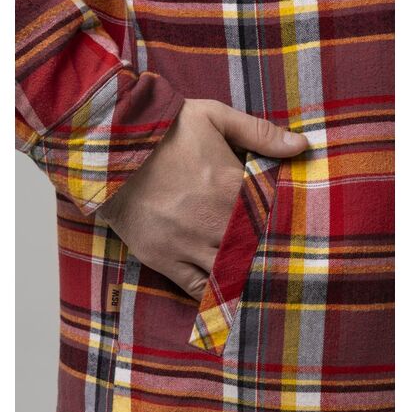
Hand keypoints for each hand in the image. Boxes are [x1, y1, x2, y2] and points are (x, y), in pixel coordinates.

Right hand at [98, 99, 308, 300]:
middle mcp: (214, 222)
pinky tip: (224, 291)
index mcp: (232, 187)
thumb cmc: (165, 130)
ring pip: (228, 272)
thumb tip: (302, 145)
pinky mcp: (162, 258)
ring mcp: (187, 244)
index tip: (291, 230)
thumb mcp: (214, 117)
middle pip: (253, 249)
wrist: (109, 148)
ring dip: (242, 274)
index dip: (282, 225)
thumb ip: (259, 133)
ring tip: (256, 279)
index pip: (271, 216)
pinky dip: (212, 293)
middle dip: (265, 253)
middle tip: (280, 260)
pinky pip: (195, 287)